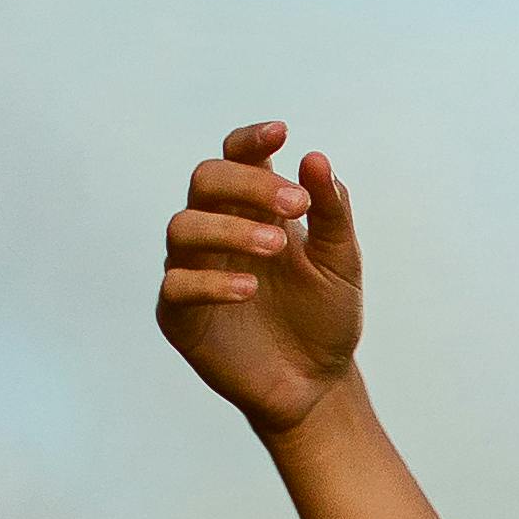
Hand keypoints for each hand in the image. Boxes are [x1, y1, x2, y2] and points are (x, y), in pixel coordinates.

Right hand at [156, 120, 364, 438]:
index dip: (251, 141)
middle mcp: (217, 232)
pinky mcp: (180, 315)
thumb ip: (331, 213)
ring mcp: (194, 270)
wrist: (317, 384)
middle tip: (296, 206)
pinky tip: (249, 289)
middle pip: (205, 180)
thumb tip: (315, 158)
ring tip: (278, 247)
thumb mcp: (341, 263)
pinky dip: (211, 282)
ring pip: (183, 227)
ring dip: (230, 229)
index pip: (236, 158)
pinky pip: (177, 286)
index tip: (281, 133)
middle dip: (248, 184)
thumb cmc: (325, 318)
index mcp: (253, 210)